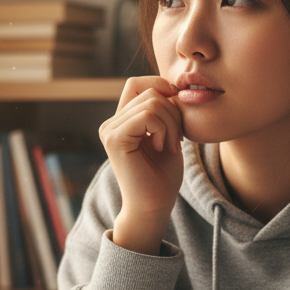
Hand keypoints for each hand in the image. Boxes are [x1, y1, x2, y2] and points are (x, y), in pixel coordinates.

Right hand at [99, 76, 184, 254]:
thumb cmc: (163, 175)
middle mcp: (111, 122)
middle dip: (174, 113)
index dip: (163, 89)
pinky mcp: (114, 139)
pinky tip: (164, 149)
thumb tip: (173, 85)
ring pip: (152, 102)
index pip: (139, 83)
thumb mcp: (168, 134)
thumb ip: (165, 110)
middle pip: (150, 91)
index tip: (179, 115)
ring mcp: (110, 130)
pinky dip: (165, 130)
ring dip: (172, 124)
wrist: (155, 206)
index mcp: (122, 120)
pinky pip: (148, 115)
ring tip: (171, 146)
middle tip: (178, 140)